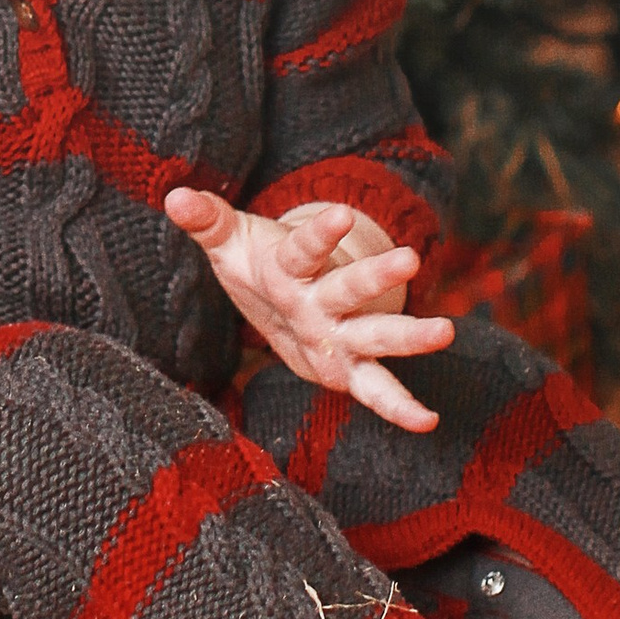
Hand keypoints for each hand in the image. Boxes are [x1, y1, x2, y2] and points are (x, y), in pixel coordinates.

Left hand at [163, 188, 454, 432]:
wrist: (296, 292)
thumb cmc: (261, 263)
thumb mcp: (230, 241)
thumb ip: (206, 220)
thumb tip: (173, 195)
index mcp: (294, 265)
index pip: (305, 247)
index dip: (319, 232)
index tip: (339, 213)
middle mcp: (325, 297)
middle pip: (352, 285)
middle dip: (378, 275)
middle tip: (412, 261)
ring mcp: (342, 332)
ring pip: (377, 333)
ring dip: (409, 336)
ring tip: (446, 333)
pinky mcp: (346, 367)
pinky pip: (375, 388)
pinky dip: (399, 406)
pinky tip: (428, 422)